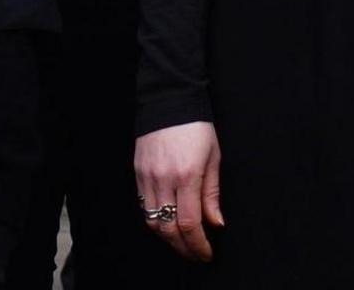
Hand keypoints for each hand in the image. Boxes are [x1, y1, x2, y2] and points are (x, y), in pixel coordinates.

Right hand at [133, 121, 222, 261]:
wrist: (170, 99)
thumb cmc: (197, 127)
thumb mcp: (214, 157)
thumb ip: (212, 194)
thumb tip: (216, 223)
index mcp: (187, 175)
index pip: (189, 223)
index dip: (198, 245)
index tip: (207, 253)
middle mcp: (163, 179)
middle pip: (169, 229)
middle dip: (183, 248)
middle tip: (196, 254)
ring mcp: (147, 176)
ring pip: (153, 221)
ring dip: (168, 238)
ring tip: (183, 243)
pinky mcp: (138, 173)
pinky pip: (144, 207)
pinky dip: (156, 221)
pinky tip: (168, 224)